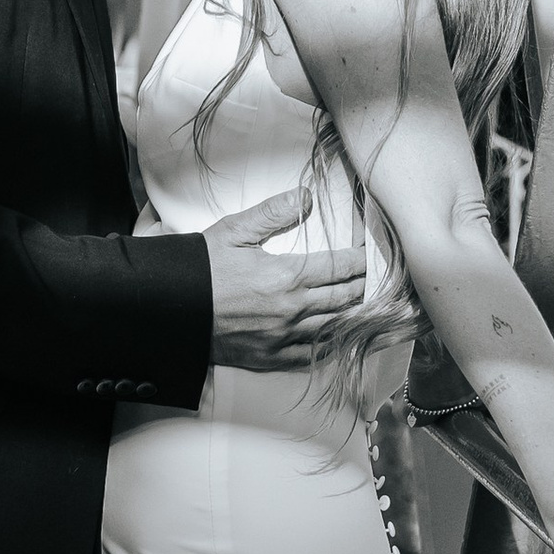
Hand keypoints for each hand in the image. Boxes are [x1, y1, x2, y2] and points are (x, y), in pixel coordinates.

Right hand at [205, 182, 367, 372]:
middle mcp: (292, 310)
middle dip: (368, 287)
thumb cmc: (200, 269)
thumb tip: (307, 197)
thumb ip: (274, 213)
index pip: (341, 267)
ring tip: (374, 308)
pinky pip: (313, 355)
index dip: (364, 260)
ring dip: (358, 316)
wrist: (168, 310)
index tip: (376, 255)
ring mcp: (283, 337)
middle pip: (346, 298)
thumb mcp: (234, 231)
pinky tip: (342, 338)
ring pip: (336, 328)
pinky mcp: (271, 357)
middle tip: (384, 280)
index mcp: (287, 276)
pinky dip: (332, 345)